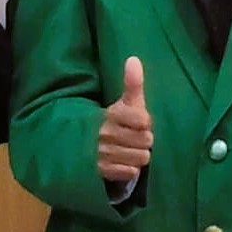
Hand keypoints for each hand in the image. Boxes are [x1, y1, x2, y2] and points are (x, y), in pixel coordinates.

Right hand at [97, 58, 152, 185]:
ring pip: (140, 158)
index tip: (139, 122)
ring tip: (129, 149)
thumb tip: (133, 59)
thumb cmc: (116, 121)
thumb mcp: (125, 102)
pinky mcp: (101, 171)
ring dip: (138, 155)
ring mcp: (101, 153)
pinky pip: (131, 172)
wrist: (86, 143)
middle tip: (134, 137)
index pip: (143, 120)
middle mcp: (104, 133)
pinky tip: (123, 162)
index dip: (146, 122)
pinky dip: (130, 168)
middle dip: (144, 140)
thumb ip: (132, 83)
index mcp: (110, 114)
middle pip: (146, 141)